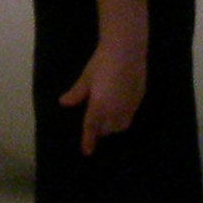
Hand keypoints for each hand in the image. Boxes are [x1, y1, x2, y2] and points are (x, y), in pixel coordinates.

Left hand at [59, 37, 145, 156]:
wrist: (127, 49)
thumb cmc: (102, 61)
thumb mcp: (87, 77)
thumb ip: (76, 93)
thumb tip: (63, 103)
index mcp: (100, 105)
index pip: (92, 128)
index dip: (88, 141)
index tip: (87, 152)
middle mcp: (116, 110)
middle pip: (107, 129)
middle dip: (100, 129)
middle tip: (94, 122)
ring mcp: (130, 105)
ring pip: (121, 125)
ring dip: (113, 125)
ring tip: (107, 117)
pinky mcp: (139, 99)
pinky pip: (130, 115)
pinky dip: (123, 116)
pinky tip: (120, 106)